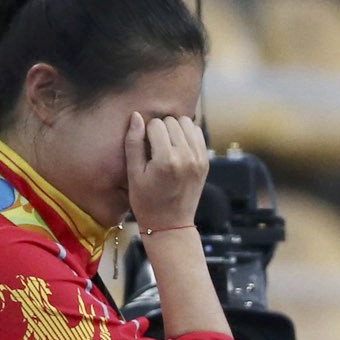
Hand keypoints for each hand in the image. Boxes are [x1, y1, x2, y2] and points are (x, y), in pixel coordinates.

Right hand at [123, 111, 209, 235]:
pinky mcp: (205, 162)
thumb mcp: (133, 173)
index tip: (144, 147)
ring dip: (175, 129)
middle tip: (155, 147)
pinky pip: (197, 133)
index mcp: (167, 160)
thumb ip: (133, 143)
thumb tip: (136, 116)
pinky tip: (178, 147)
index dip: (146, 132)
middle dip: (161, 129)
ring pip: (186, 123)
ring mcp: (199, 159)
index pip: (156, 124)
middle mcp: (186, 157)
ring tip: (167, 145)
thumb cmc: (146, 201)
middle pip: (172, 121)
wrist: (171, 224)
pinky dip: (187, 134)